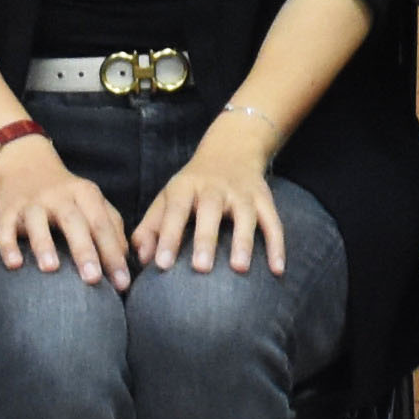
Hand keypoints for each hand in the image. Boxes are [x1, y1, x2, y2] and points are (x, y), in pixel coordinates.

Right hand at [0, 138, 133, 285]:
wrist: (25, 166)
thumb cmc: (67, 197)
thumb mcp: (92, 203)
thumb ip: (112, 228)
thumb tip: (125, 260)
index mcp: (85, 194)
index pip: (102, 225)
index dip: (113, 254)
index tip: (122, 284)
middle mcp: (58, 196)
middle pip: (74, 222)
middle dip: (84, 250)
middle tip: (93, 279)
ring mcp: (30, 203)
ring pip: (37, 221)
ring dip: (44, 244)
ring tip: (51, 269)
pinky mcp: (5, 211)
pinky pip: (4, 228)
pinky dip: (8, 245)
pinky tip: (14, 264)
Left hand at [136, 137, 292, 275]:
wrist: (232, 148)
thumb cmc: (193, 185)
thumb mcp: (168, 198)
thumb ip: (150, 227)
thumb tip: (141, 259)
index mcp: (186, 187)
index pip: (175, 211)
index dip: (168, 237)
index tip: (161, 264)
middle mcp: (215, 187)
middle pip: (210, 211)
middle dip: (206, 239)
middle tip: (201, 268)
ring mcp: (242, 192)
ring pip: (245, 215)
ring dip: (243, 241)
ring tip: (240, 269)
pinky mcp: (264, 199)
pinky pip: (273, 222)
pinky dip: (277, 245)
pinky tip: (277, 270)